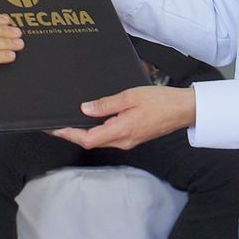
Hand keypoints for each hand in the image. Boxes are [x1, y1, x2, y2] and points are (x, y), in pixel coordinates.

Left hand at [50, 85, 194, 150]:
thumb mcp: (130, 96)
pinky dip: (96, 131)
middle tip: (56, 125)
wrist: (183, 109)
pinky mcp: (133, 137)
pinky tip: (92, 121)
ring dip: (83, 133)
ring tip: (69, 122)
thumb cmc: (161, 101)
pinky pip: (109, 137)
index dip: (68, 134)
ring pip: (100, 140)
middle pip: (91, 142)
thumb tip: (85, 109)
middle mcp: (123, 140)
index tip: (54, 128)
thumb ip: (106, 104)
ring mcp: (128, 141)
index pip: (87, 138)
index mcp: (121, 131)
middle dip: (71, 134)